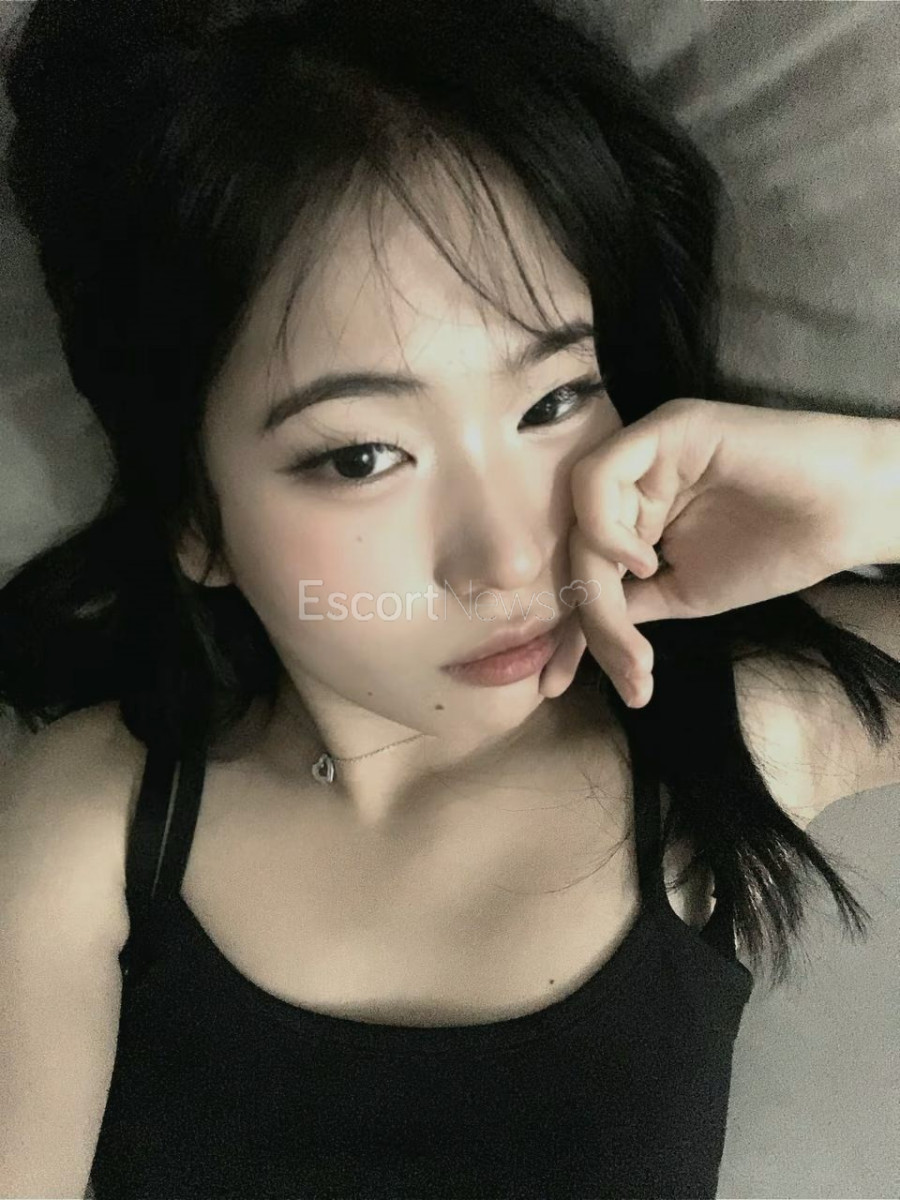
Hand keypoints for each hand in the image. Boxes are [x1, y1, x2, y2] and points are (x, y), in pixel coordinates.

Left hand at [539, 397, 873, 706]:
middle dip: (590, 622)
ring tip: (642, 633)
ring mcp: (644, 453)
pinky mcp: (663, 430)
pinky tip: (643, 563)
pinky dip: (606, 528)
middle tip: (633, 672)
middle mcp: (631, 480)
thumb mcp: (685, 593)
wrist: (848, 515)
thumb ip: (628, 605)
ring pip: (580, 521)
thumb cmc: (778, 548)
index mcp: (633, 513)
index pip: (580, 567)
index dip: (565, 627)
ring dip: (597, 589)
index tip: (554, 685)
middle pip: (576, 549)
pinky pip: (599, 477)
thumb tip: (573, 636)